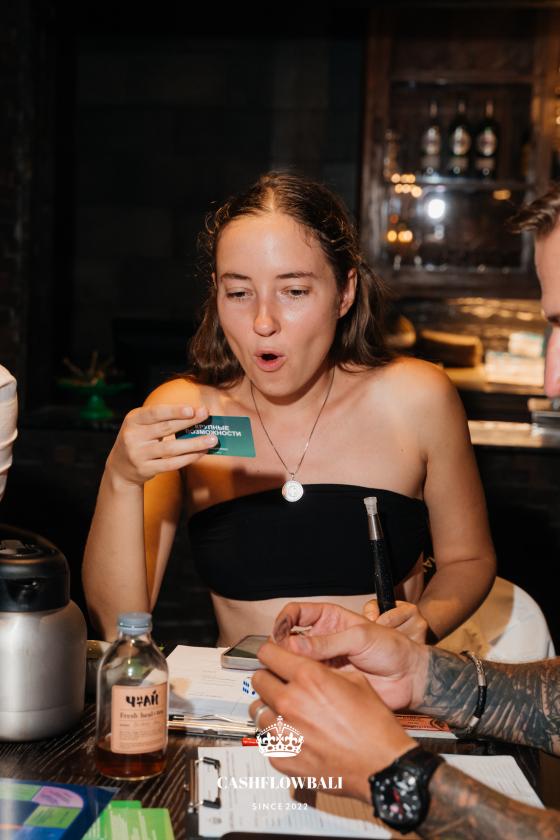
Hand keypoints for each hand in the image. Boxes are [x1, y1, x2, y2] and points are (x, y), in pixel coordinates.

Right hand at [106, 404, 216, 487]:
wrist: (120, 467)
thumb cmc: (139, 439)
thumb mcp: (141, 425)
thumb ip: (162, 419)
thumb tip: (196, 414)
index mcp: (133, 420)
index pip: (155, 413)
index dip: (174, 411)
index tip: (192, 409)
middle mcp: (133, 436)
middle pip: (165, 429)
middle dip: (188, 422)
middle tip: (207, 417)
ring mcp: (138, 454)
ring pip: (171, 449)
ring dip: (194, 443)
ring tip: (212, 439)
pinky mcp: (145, 469)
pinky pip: (171, 464)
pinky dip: (188, 458)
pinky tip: (201, 453)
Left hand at [250, 642, 414, 802]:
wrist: (381, 765)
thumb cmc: (373, 724)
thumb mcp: (355, 680)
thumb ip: (324, 670)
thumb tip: (307, 667)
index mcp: (308, 677)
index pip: (267, 654)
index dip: (270, 653)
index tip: (273, 658)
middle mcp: (290, 702)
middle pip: (258, 681)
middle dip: (269, 679)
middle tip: (281, 685)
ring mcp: (284, 733)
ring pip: (258, 711)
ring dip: (270, 709)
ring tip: (289, 714)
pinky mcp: (283, 759)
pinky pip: (268, 741)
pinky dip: (278, 737)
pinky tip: (297, 738)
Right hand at [273, 602, 428, 710]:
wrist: (409, 677)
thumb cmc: (392, 648)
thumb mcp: (360, 637)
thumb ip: (327, 642)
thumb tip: (293, 644)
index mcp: (329, 619)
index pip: (296, 613)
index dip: (284, 620)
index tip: (280, 632)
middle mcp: (322, 639)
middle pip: (289, 637)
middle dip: (282, 645)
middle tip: (282, 656)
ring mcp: (324, 661)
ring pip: (296, 661)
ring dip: (290, 666)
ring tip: (292, 672)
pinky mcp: (328, 682)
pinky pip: (308, 681)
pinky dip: (301, 683)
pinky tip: (301, 687)